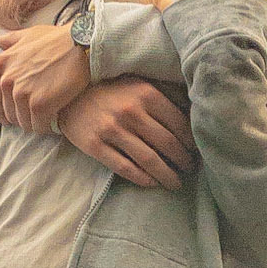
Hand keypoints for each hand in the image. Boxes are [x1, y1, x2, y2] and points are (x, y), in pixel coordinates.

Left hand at [0, 23, 89, 129]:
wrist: (81, 45)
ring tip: (48, 118)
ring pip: (24, 122)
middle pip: (9, 113)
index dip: (0, 111)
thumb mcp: (30, 34)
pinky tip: (55, 123)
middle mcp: (7, 80)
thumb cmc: (58, 39)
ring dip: (35, 123)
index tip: (8, 118)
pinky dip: (47, 128)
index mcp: (1, 64)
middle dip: (22, 116)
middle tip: (36, 116)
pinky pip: (38, 127)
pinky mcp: (39, 105)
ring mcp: (22, 94)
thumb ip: (11, 40)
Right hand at [59, 78, 194, 189]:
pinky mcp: (95, 146)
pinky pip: (125, 168)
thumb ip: (165, 93)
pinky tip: (153, 183)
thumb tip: (193, 111)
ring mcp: (112, 130)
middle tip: (190, 170)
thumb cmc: (111, 91)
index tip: (196, 152)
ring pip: (148, 160)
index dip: (191, 142)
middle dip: (183, 161)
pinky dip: (142, 179)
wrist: (69, 96)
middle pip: (167, 144)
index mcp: (146, 94)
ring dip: (167, 175)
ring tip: (175, 183)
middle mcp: (131, 112)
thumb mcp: (139, 84)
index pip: (178, 124)